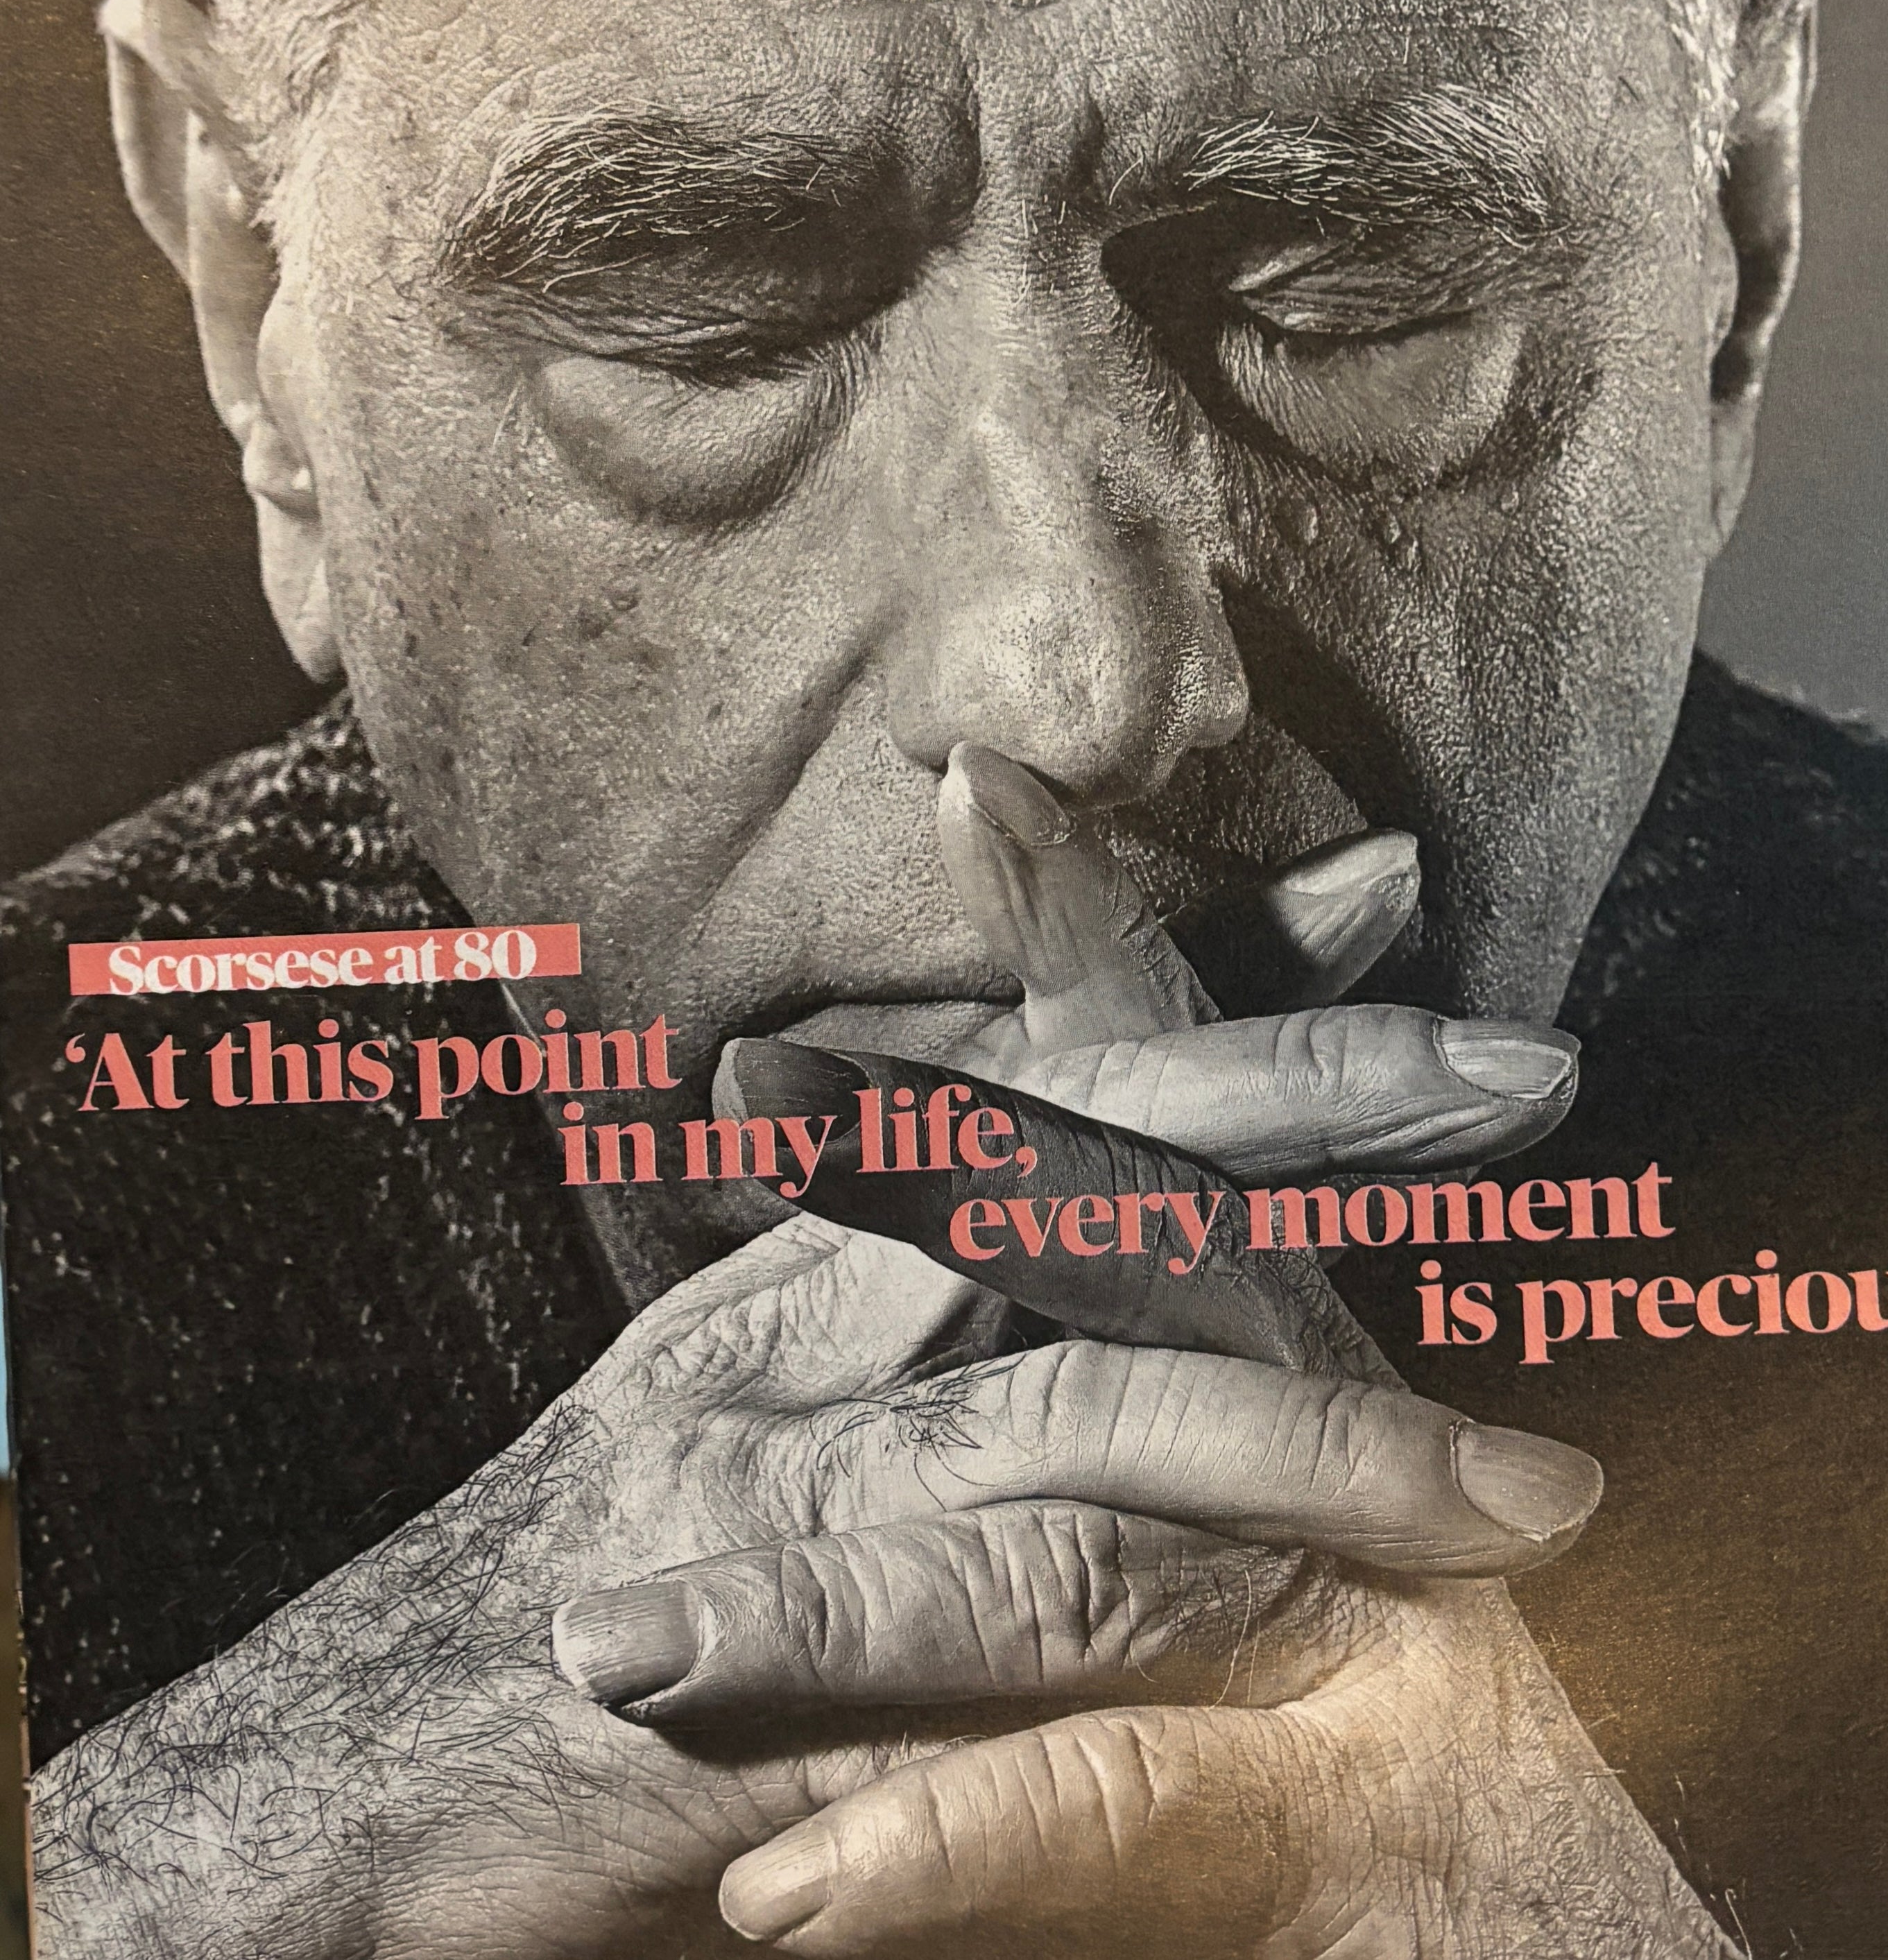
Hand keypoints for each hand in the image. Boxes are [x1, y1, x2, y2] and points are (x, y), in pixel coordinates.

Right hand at [30, 758, 1607, 1959]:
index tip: (1387, 895)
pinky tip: (1328, 1666)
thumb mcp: (766, 1418)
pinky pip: (1008, 1647)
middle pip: (1076, 1170)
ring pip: (1079, 1412)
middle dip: (1304, 1107)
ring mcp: (771, 1488)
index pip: (1037, 1075)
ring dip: (1314, 1444)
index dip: (1208, 983)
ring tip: (1519, 1502)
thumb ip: (940, 1327)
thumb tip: (1115, 1266)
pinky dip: (1171, 1653)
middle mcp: (792, 1330)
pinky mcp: (754, 1673)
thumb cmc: (586, 1591)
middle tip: (1520, 1078)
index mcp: (805, 1262)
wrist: (343, 1770)